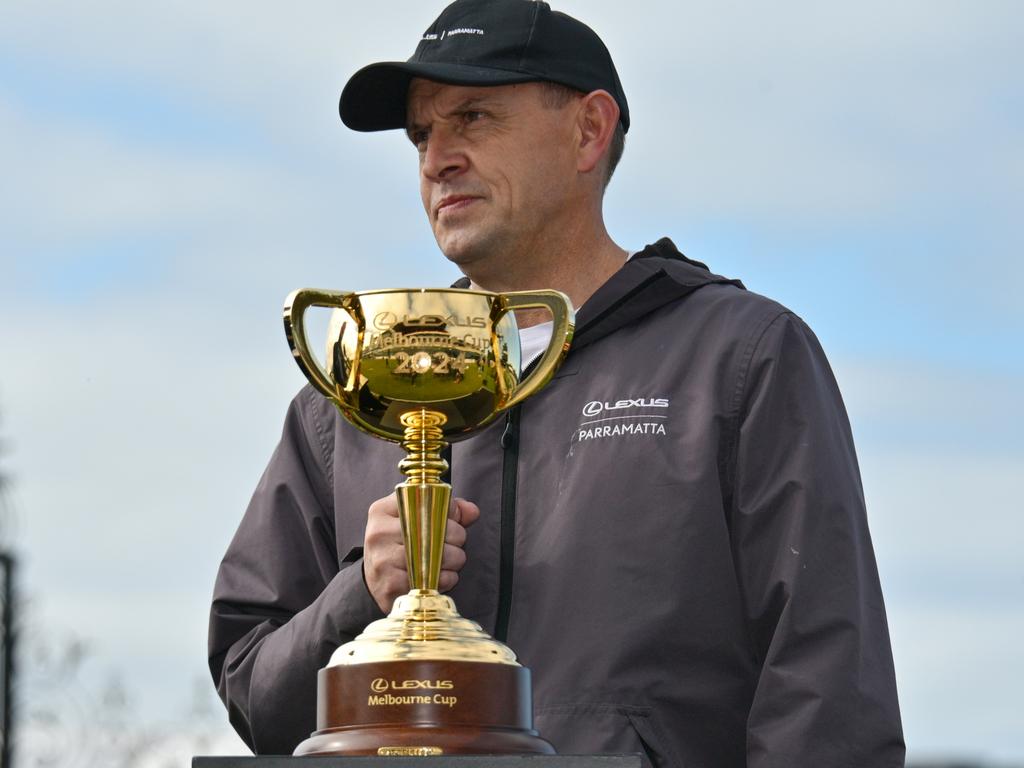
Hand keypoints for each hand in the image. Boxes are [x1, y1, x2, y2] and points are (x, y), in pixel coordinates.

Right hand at [363, 495, 480, 613]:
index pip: (427, 503)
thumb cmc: (397, 544)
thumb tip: (471, 511)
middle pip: (435, 531)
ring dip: (453, 562)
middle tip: (454, 544)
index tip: (453, 521)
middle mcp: (379, 533)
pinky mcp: (390, 587)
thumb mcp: (413, 517)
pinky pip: (432, 582)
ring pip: (437, 558)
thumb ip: (444, 509)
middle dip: (456, 539)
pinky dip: (445, 580)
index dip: (449, 514)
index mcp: (383, 510)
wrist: (373, 580)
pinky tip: (438, 577)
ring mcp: (382, 561)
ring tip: (447, 562)